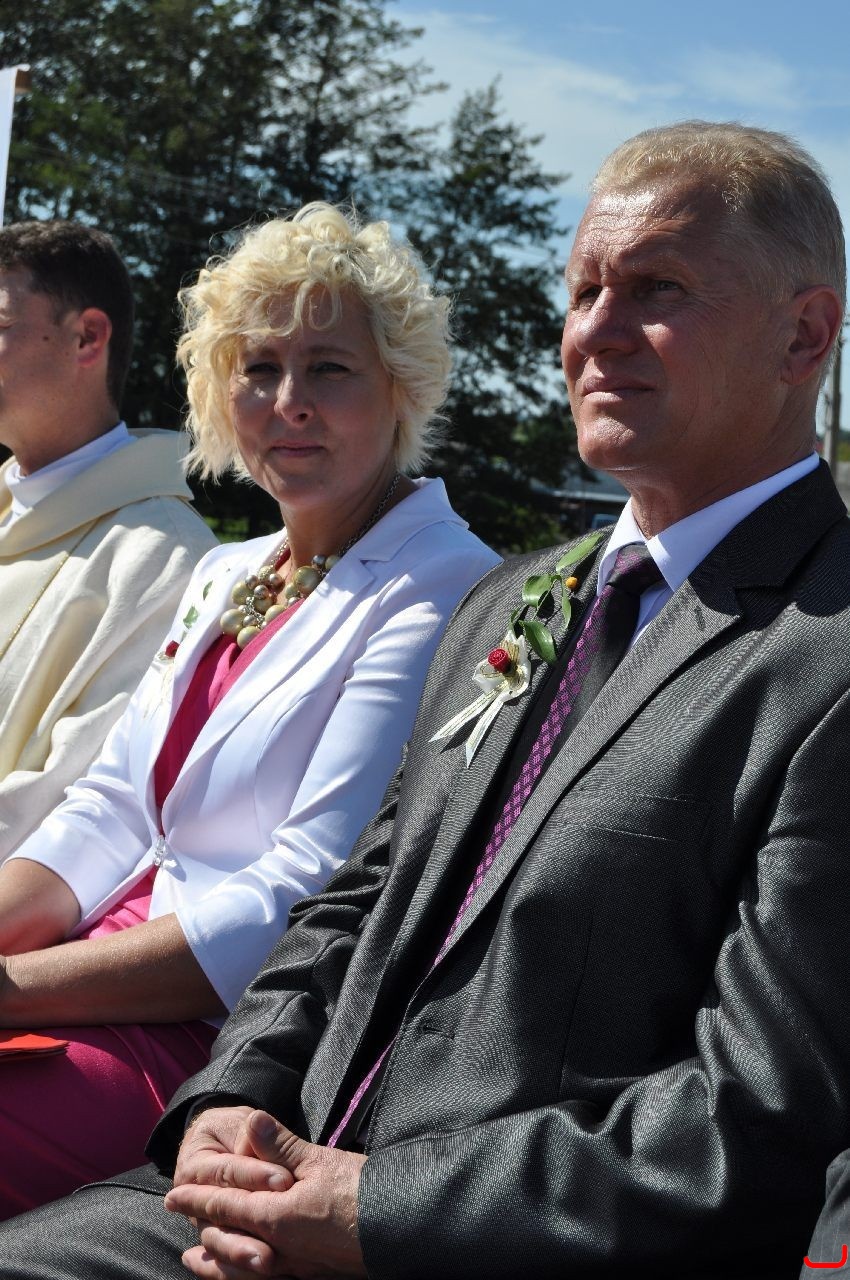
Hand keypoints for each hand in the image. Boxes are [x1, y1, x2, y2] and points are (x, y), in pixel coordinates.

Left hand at [166, 1108, 367, 1278]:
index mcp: (274, 1217)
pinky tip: (245, 1270)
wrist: (400, 1227)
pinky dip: (241, 1276)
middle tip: (177, 1212)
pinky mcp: (310, 1275)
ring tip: (194, 1260)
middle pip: (226, 1240)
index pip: (224, 1205)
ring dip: (214, 1262)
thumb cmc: (362, 1191)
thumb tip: (250, 1121)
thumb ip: (281, 1145)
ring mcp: (293, 1267)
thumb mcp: (320, 1161)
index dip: (197, 1199)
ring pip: (240, 1268)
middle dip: (200, 1226)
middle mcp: (277, 1249)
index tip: (173, 1194)